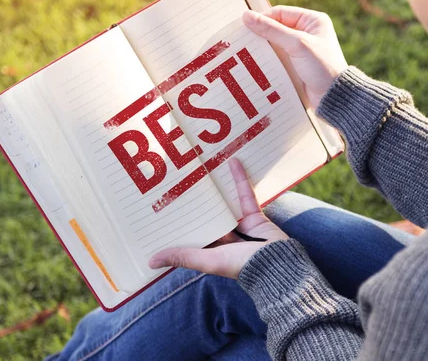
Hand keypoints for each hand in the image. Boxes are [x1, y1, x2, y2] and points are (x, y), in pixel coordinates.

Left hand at [148, 158, 288, 278]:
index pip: (191, 233)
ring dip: (216, 188)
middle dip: (195, 201)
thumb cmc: (241, 266)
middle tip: (178, 179)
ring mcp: (240, 226)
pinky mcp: (254, 215)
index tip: (162, 207)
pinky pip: (245, 194)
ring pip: (224, 203)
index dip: (179, 222)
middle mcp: (224, 238)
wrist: (278, 264)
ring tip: (202, 169)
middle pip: (207, 216)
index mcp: (211, 250)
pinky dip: (240, 179)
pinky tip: (232, 162)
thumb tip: (150, 262)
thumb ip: (183, 256)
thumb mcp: (208, 260)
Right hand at [243, 6, 347, 108]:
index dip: (263, 18)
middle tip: (242, 41)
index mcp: (312, 21)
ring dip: (263, 50)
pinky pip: (277, 59)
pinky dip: (267, 61)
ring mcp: (301, 50)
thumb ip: (271, 30)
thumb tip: (247, 16)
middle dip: (261, 35)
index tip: (245, 27)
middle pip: (276, 28)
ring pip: (275, 45)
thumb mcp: (297, 44)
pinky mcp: (296, 65)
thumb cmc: (322, 67)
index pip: (280, 13)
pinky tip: (256, 65)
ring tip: (246, 53)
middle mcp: (307, 33)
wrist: (333, 97)